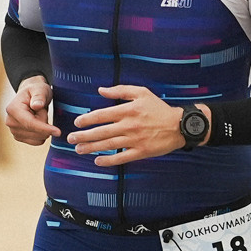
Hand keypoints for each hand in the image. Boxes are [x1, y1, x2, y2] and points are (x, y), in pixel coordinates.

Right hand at [4, 75, 58, 145]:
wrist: (30, 96)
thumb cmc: (36, 91)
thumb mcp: (40, 89)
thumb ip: (39, 96)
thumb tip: (36, 106)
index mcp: (13, 109)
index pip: (30, 123)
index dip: (44, 128)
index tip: (58, 132)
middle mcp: (10, 121)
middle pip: (35, 132)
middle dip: (45, 123)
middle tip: (41, 110)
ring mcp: (13, 130)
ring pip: (37, 138)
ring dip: (43, 128)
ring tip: (38, 115)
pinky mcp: (19, 137)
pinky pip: (37, 141)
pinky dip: (42, 134)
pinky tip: (38, 123)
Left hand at [67, 85, 184, 166]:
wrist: (179, 125)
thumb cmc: (159, 108)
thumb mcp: (141, 93)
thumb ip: (120, 90)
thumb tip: (101, 90)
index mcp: (128, 110)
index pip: (102, 115)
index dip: (87, 119)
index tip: (77, 122)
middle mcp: (129, 126)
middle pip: (101, 132)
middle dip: (83, 136)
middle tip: (71, 139)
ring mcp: (134, 140)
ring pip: (108, 145)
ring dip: (92, 148)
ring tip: (79, 149)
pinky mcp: (141, 152)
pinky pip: (121, 157)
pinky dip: (109, 160)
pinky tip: (98, 161)